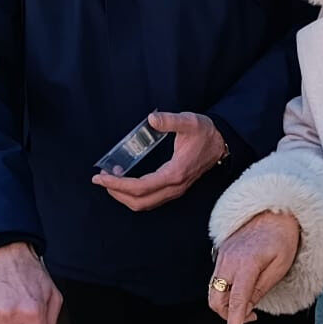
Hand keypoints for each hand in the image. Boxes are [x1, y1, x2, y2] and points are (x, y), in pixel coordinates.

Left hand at [93, 112, 227, 212]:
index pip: (140, 187)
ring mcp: (175, 190)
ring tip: (111, 180)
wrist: (222, 143)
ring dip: (124, 196)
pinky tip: (126, 181)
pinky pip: (150, 200)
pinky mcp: (175, 189)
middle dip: (116, 193)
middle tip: (101, 179)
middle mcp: (174, 187)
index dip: (118, 184)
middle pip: (139, 202)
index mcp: (174, 173)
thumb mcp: (189, 122)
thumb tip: (152, 119)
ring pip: (145, 204)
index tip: (101, 177)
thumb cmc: (205, 133)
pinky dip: (134, 195)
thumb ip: (170, 121)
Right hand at [208, 211, 300, 323]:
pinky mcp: (221, 253)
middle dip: (227, 317)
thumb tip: (247, 309)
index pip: (236, 303)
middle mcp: (229, 261)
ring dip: (227, 303)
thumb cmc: (282, 235)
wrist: (275, 209)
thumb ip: (261, 290)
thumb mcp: (280, 266)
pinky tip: (242, 287)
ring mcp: (222, 256)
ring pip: (213, 291)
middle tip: (249, 318)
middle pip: (216, 301)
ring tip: (249, 302)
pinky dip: (226, 290)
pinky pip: (217, 279)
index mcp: (246, 265)